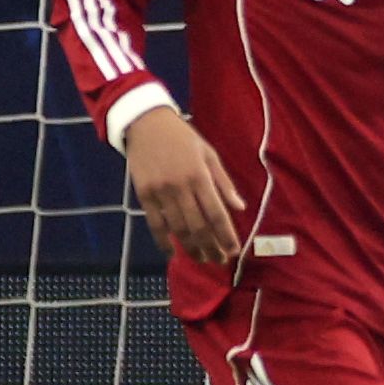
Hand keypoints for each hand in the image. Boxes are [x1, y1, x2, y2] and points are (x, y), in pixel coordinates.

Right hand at [122, 108, 247, 266]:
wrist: (145, 124)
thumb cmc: (183, 138)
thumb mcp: (209, 154)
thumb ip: (224, 182)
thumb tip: (240, 207)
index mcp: (200, 176)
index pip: (216, 213)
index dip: (226, 235)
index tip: (234, 251)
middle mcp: (180, 187)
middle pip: (198, 226)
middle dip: (211, 246)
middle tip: (220, 260)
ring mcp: (159, 192)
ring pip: (177, 228)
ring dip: (191, 248)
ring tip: (202, 259)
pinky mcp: (143, 194)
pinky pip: (154, 224)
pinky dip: (163, 241)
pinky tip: (173, 253)